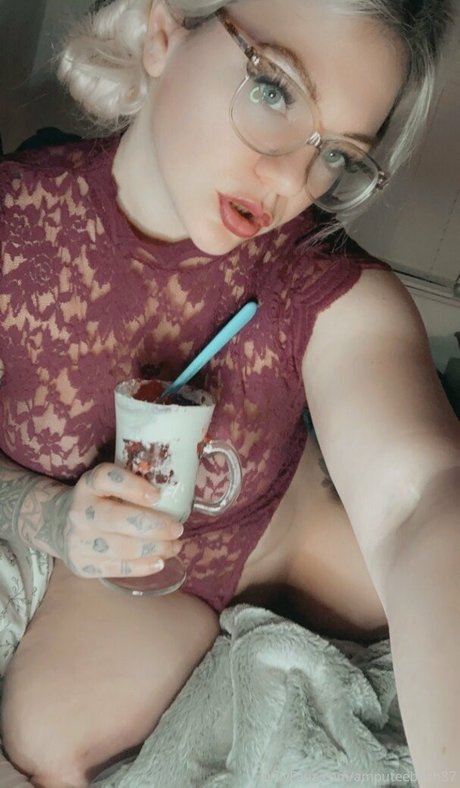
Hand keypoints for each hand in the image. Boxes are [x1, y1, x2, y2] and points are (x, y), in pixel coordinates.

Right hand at [39, 463, 182, 578]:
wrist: (59, 525)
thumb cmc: (97, 501)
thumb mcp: (106, 486)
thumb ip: (131, 487)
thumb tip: (174, 496)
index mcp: (87, 485)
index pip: (106, 478)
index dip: (132, 485)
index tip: (157, 495)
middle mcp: (79, 512)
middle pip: (117, 519)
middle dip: (154, 526)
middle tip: (177, 529)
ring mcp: (78, 541)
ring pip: (121, 548)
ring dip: (155, 548)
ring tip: (175, 546)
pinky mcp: (83, 566)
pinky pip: (118, 568)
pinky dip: (143, 566)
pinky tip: (160, 561)